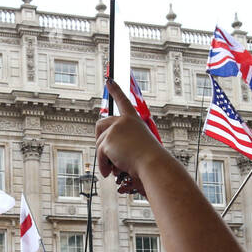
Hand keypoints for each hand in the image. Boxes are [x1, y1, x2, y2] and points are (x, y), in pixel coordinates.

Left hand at [95, 80, 168, 195]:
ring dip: (104, 158)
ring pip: (99, 143)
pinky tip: (109, 172)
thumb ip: (125, 142)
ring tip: (114, 169)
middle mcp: (123, 121)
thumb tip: (107, 150)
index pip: (123, 100)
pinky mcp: (107, 140)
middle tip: (104, 154)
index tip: (109, 79)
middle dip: (99, 139)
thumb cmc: (150, 159)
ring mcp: (114, 129)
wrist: (153, 164)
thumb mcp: (140, 145)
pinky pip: (100, 154)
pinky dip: (103, 165)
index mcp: (134, 119)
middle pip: (100, 124)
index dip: (116, 90)